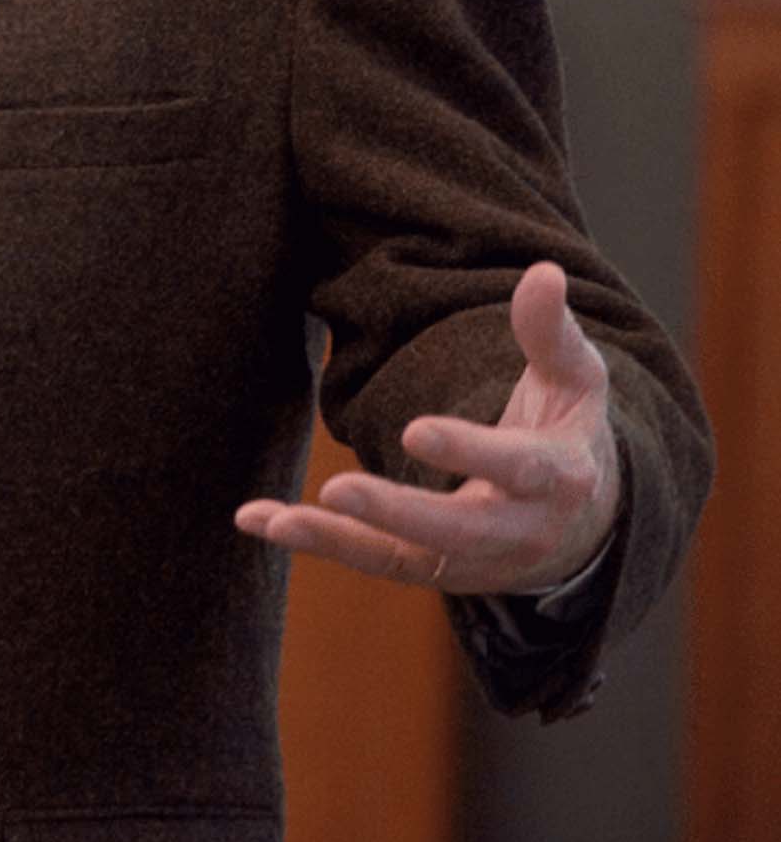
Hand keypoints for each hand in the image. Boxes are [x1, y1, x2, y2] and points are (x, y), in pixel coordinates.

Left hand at [235, 262, 620, 596]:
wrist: (584, 527)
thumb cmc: (566, 434)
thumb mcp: (575, 382)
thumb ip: (551, 331)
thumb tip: (544, 272)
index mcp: (559, 477)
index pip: (518, 468)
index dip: (468, 452)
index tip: (414, 431)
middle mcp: (518, 530)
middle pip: (457, 530)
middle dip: (397, 512)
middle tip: (337, 489)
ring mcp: (473, 559)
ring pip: (405, 556)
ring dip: (337, 540)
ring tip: (278, 521)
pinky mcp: (433, 569)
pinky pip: (372, 560)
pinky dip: (318, 542)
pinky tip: (257, 520)